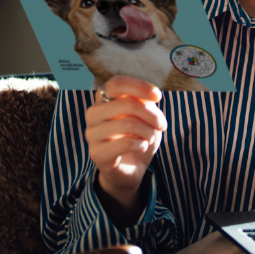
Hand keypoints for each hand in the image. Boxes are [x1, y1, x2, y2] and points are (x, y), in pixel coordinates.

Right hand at [84, 76, 165, 224]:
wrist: (130, 170)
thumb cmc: (138, 138)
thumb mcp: (147, 118)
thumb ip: (146, 104)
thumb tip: (151, 98)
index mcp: (103, 100)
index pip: (116, 83)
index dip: (139, 86)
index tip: (158, 96)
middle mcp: (93, 113)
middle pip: (127, 104)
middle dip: (152, 115)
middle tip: (162, 125)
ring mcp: (92, 133)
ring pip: (128, 124)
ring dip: (148, 132)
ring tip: (150, 138)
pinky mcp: (96, 153)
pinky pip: (125, 144)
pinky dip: (141, 145)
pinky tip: (142, 147)